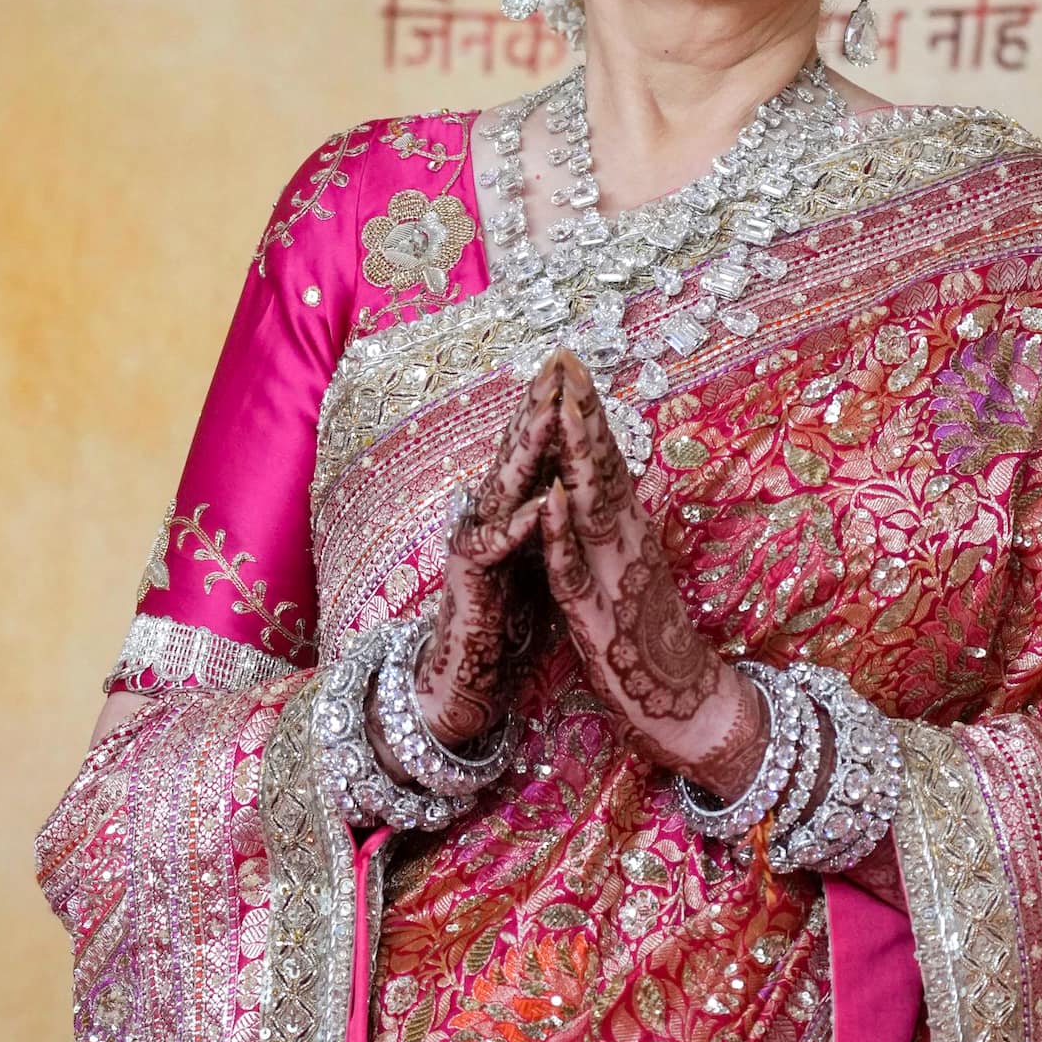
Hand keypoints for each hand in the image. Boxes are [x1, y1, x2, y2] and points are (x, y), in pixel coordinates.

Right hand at [395, 364, 557, 752]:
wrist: (465, 678)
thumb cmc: (506, 619)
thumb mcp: (538, 557)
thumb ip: (549, 517)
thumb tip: (569, 480)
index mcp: (513, 512)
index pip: (535, 451)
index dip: (552, 409)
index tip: (576, 367)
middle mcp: (490, 519)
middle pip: (515, 455)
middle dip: (536, 408)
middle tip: (556, 362)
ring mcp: (478, 547)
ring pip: (504, 489)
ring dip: (526, 451)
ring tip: (547, 412)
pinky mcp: (473, 583)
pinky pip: (497, 548)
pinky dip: (520, 526)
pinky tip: (539, 504)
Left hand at [538, 353, 766, 795]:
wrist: (690, 710)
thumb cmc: (656, 644)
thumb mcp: (634, 575)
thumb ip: (616, 533)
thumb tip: (596, 490)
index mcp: (630, 536)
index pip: (607, 463)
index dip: (588, 414)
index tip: (569, 366)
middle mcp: (627, 547)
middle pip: (603, 471)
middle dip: (583, 415)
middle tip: (565, 362)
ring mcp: (615, 581)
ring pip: (592, 510)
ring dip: (576, 459)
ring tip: (560, 410)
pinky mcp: (601, 621)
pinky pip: (577, 574)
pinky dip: (563, 536)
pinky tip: (550, 502)